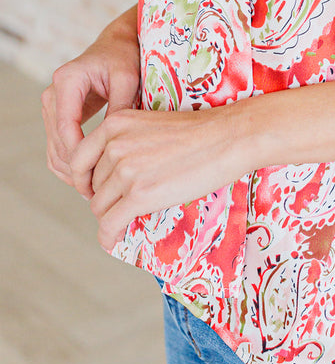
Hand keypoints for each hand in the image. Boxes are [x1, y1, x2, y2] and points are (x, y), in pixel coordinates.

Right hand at [41, 6, 139, 190]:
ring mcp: (52, 105)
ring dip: (71, 170)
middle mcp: (53, 93)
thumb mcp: (128, 78)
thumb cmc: (124, 57)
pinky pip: (57, 145)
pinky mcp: (58, 115)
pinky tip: (89, 178)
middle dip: (76, 168)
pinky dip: (69, 163)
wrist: (116, 45)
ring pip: (54, 148)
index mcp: (67, 81)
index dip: (79, 154)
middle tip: (98, 191)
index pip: (66, 127)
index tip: (97, 174)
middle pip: (57, 141)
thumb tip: (114, 141)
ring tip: (94, 190)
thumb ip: (120, 106)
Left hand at [69, 104, 246, 248]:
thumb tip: (110, 176)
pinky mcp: (139, 195)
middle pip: (91, 185)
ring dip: (110, 217)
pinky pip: (109, 224)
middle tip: (119, 206)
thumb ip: (125, 143)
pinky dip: (108, 236)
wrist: (228, 138)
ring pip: (99, 206)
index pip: (79, 159)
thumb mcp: (150, 126)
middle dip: (104, 198)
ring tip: (125, 220)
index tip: (96, 190)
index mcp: (115, 123)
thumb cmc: (198, 133)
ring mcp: (126, 170)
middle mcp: (114, 145)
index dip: (84, 180)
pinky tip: (114, 240)